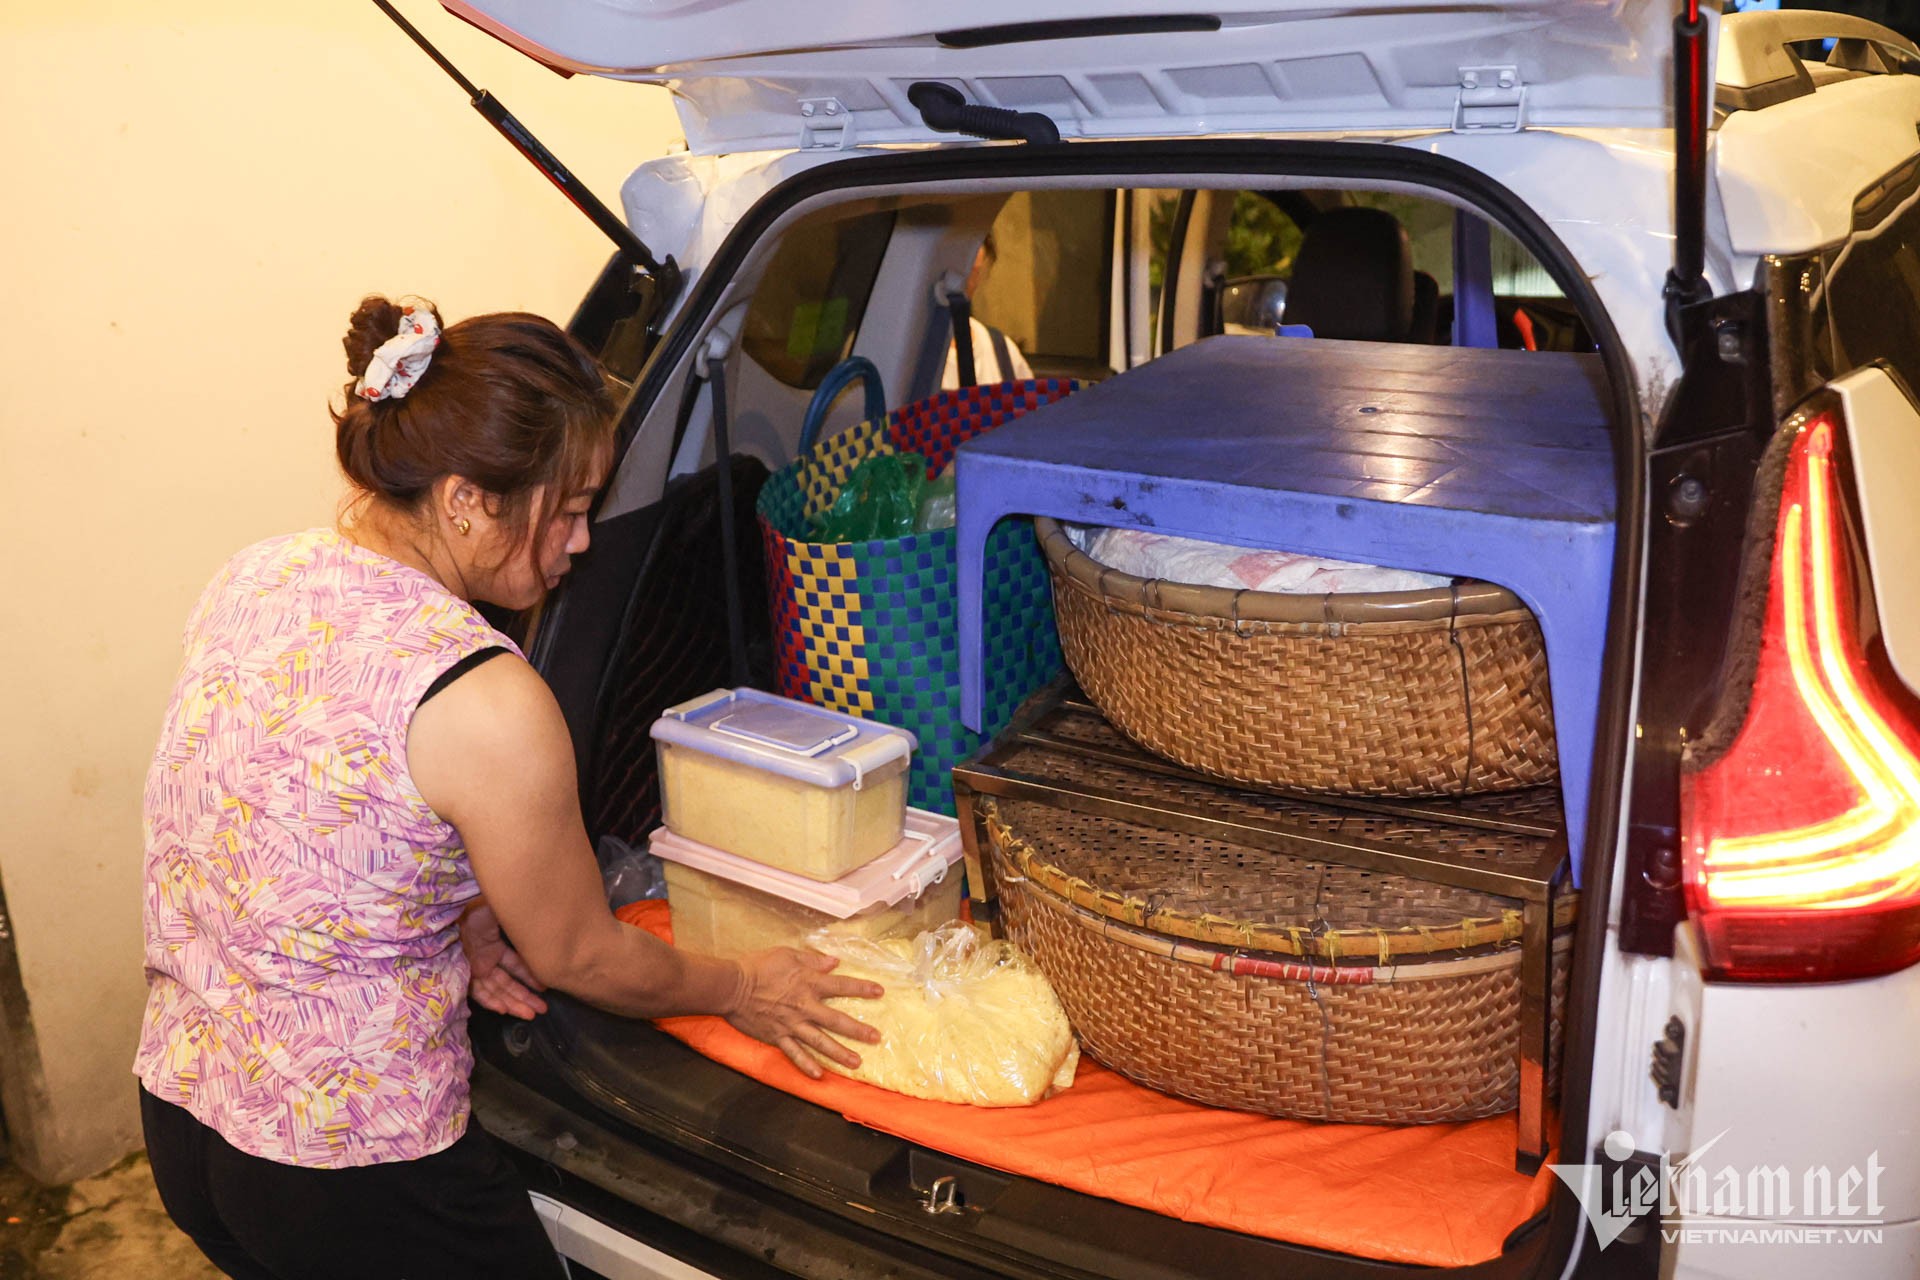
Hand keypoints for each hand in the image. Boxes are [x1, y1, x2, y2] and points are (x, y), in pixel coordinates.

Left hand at [459, 899, 547, 1020]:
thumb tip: (538, 926)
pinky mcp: (462, 976)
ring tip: (530, 1015)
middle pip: (507, 983)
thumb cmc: (477, 911)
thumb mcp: (502, 914)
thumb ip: (517, 924)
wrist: (452, 916)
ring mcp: (473, 969)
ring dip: (513, 1003)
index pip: (515, 964)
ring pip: (495, 991)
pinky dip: (491, 1002)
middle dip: (525, 997)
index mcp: (493, 945)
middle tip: (542, 1010)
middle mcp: (484, 960)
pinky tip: (504, 1010)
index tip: (544, 986)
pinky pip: (478, 992)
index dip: (529, 976)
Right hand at [725, 948, 882, 1079]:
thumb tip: (834, 962)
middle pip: (837, 1020)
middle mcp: (805, 1007)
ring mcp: (791, 1025)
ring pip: (820, 1042)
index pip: (841, 986)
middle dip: (858, 1030)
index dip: (862, 988)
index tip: (880, 992)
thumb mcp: (787, 954)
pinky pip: (794, 1054)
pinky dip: (806, 1065)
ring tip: (856, 1063)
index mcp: (808, 984)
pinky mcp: (777, 1037)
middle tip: (876, 1038)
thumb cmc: (758, 966)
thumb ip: (812, 960)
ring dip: (839, 1053)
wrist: (731, 987)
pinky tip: (818, 1075)